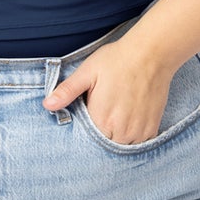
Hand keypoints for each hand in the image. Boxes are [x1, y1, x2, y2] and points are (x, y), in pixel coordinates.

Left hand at [42, 42, 179, 144]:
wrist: (151, 53)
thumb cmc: (117, 60)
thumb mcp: (87, 72)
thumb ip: (67, 91)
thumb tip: (47, 105)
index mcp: (101, 120)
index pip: (87, 140)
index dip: (85, 131)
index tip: (88, 116)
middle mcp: (121, 131)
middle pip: (104, 144)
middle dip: (100, 134)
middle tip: (104, 112)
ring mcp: (138, 131)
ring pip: (121, 145)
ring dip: (117, 136)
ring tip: (116, 115)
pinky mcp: (152, 128)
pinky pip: (139, 143)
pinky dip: (132, 135)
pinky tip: (129, 118)